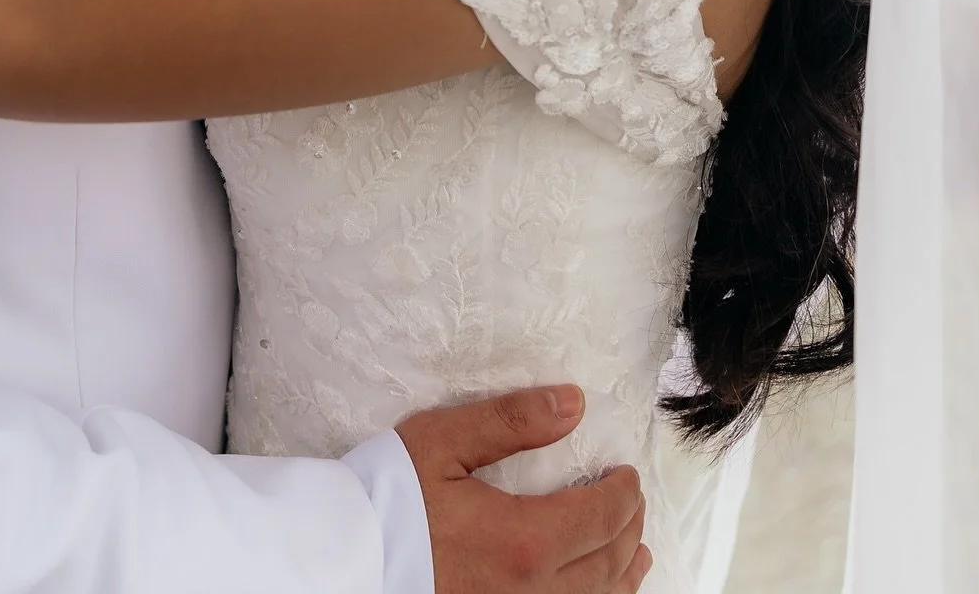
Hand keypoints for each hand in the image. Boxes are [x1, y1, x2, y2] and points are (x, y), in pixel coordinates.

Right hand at [399, 388, 650, 593]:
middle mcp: (530, 593)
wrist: (342, 561)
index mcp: (523, 541)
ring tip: (636, 555)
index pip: (601, 518)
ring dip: (622, 577)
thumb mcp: (443, 441)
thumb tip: (574, 402)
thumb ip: (511, 421)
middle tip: (634, 503)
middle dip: (629, 529)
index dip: (624, 494)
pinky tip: (594, 592)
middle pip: (605, 566)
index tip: (628, 473)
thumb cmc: (387, 497)